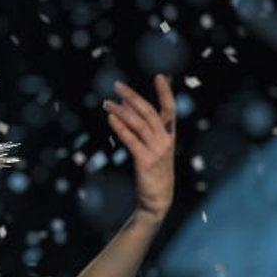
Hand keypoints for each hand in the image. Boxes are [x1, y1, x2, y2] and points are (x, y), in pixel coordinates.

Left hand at [103, 75, 175, 222]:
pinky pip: (131, 140)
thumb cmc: (154, 173)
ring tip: (107, 102)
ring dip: (121, 110)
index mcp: (170, 136)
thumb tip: (126, 108)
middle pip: (149, 112)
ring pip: (138, 124)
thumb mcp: (154, 150)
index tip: (159, 76)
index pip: (170, 109)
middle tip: (117, 85)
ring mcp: (157, 151)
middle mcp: (166, 140)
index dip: (165, 92)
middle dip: (132, 96)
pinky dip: (120, 127)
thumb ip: (145, 131)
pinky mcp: (145, 161)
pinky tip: (111, 118)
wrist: (158, 200)